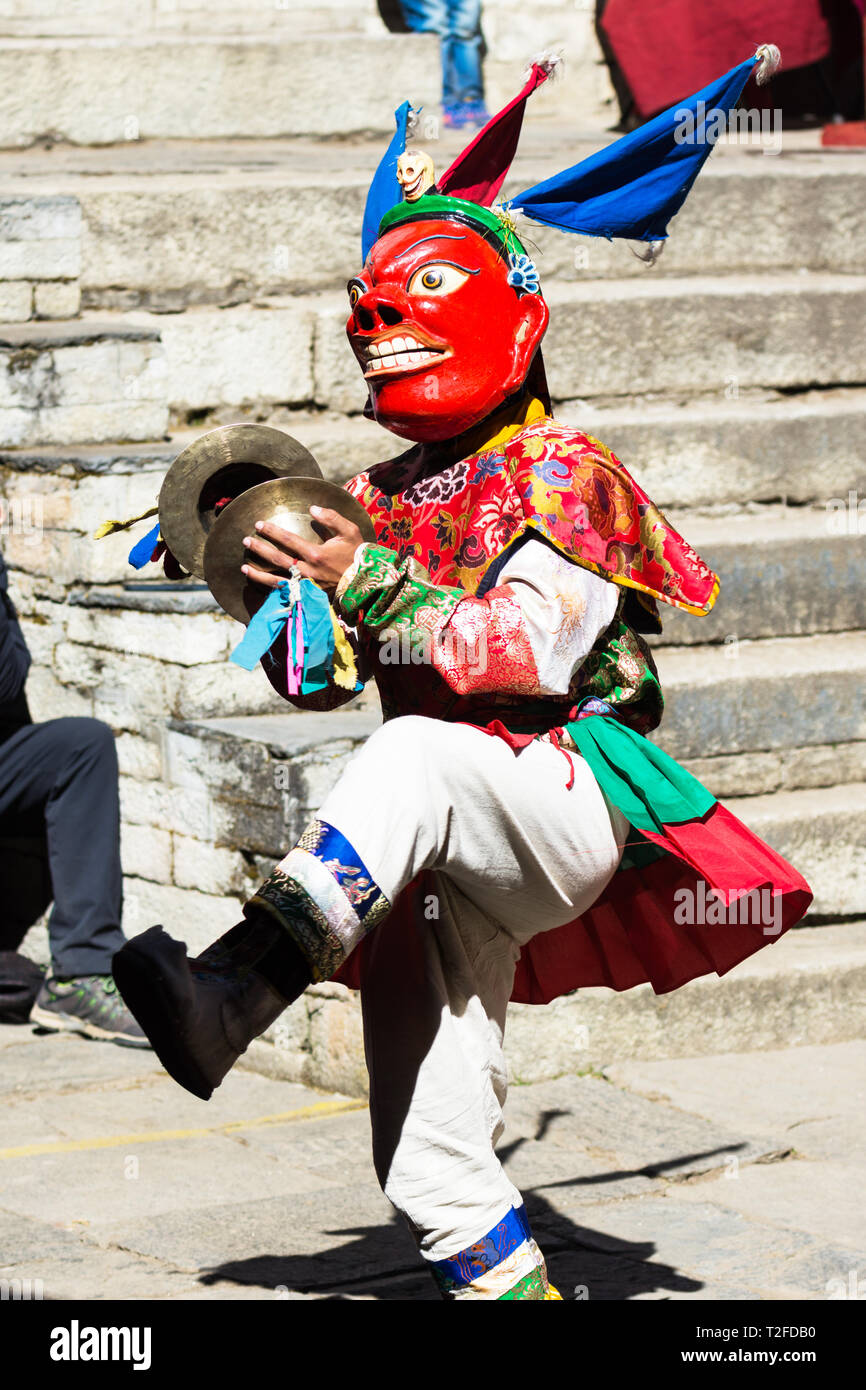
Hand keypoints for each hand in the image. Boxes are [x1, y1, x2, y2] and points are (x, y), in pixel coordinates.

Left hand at [241, 506, 362, 594]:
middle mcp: (308, 571)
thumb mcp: (349, 531)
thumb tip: (312, 509)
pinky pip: (285, 593)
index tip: (259, 525)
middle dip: (260, 549)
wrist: (365, 583)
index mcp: (316, 554)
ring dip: (258, 574)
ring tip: (244, 566)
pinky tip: (259, 584)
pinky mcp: (307, 596)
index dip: (271, 532)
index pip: (288, 540)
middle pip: (277, 559)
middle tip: (246, 541)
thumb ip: (331, 518)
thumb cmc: (357, 555)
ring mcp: (306, 585)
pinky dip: (270, 589)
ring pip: (276, 580)